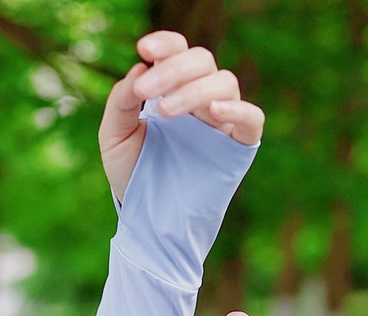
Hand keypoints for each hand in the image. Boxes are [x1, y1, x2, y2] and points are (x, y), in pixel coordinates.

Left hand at [99, 31, 265, 200]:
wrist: (146, 220)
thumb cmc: (132, 175)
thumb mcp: (114, 135)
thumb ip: (121, 101)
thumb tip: (140, 67)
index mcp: (171, 89)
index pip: (178, 51)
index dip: (166, 43)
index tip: (144, 49)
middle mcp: (199, 99)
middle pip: (202, 60)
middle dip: (173, 69)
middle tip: (145, 92)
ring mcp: (220, 122)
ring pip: (225, 82)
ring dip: (194, 89)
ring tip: (166, 111)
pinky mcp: (237, 147)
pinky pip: (252, 118)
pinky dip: (238, 109)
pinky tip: (213, 111)